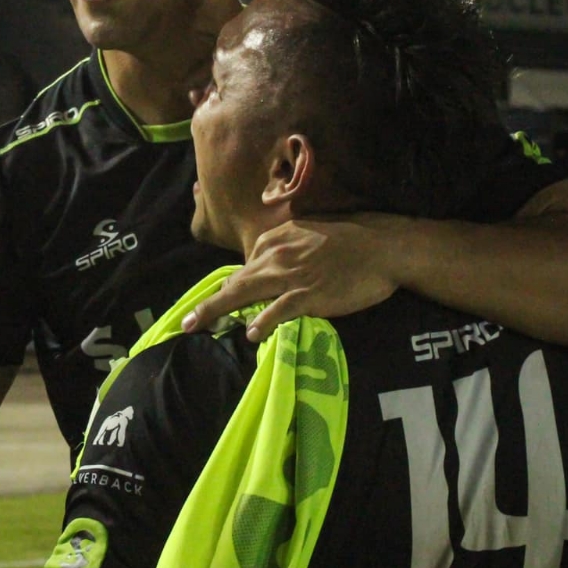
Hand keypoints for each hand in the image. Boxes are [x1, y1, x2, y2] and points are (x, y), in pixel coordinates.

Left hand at [181, 214, 413, 341]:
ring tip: (198, 327)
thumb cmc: (349, 240)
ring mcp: (292, 276)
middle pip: (235, 282)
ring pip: (247, 295)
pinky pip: (281, 310)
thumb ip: (285, 249)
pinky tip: (251, 334)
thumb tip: (267, 265)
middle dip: (209, 303)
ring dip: (219, 311)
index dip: (229, 289)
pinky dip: (264, 321)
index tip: (216, 305)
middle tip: (186, 322)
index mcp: (276, 240)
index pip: (244, 268)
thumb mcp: (309, 234)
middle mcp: (277, 256)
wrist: (382, 247)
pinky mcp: (310, 295)